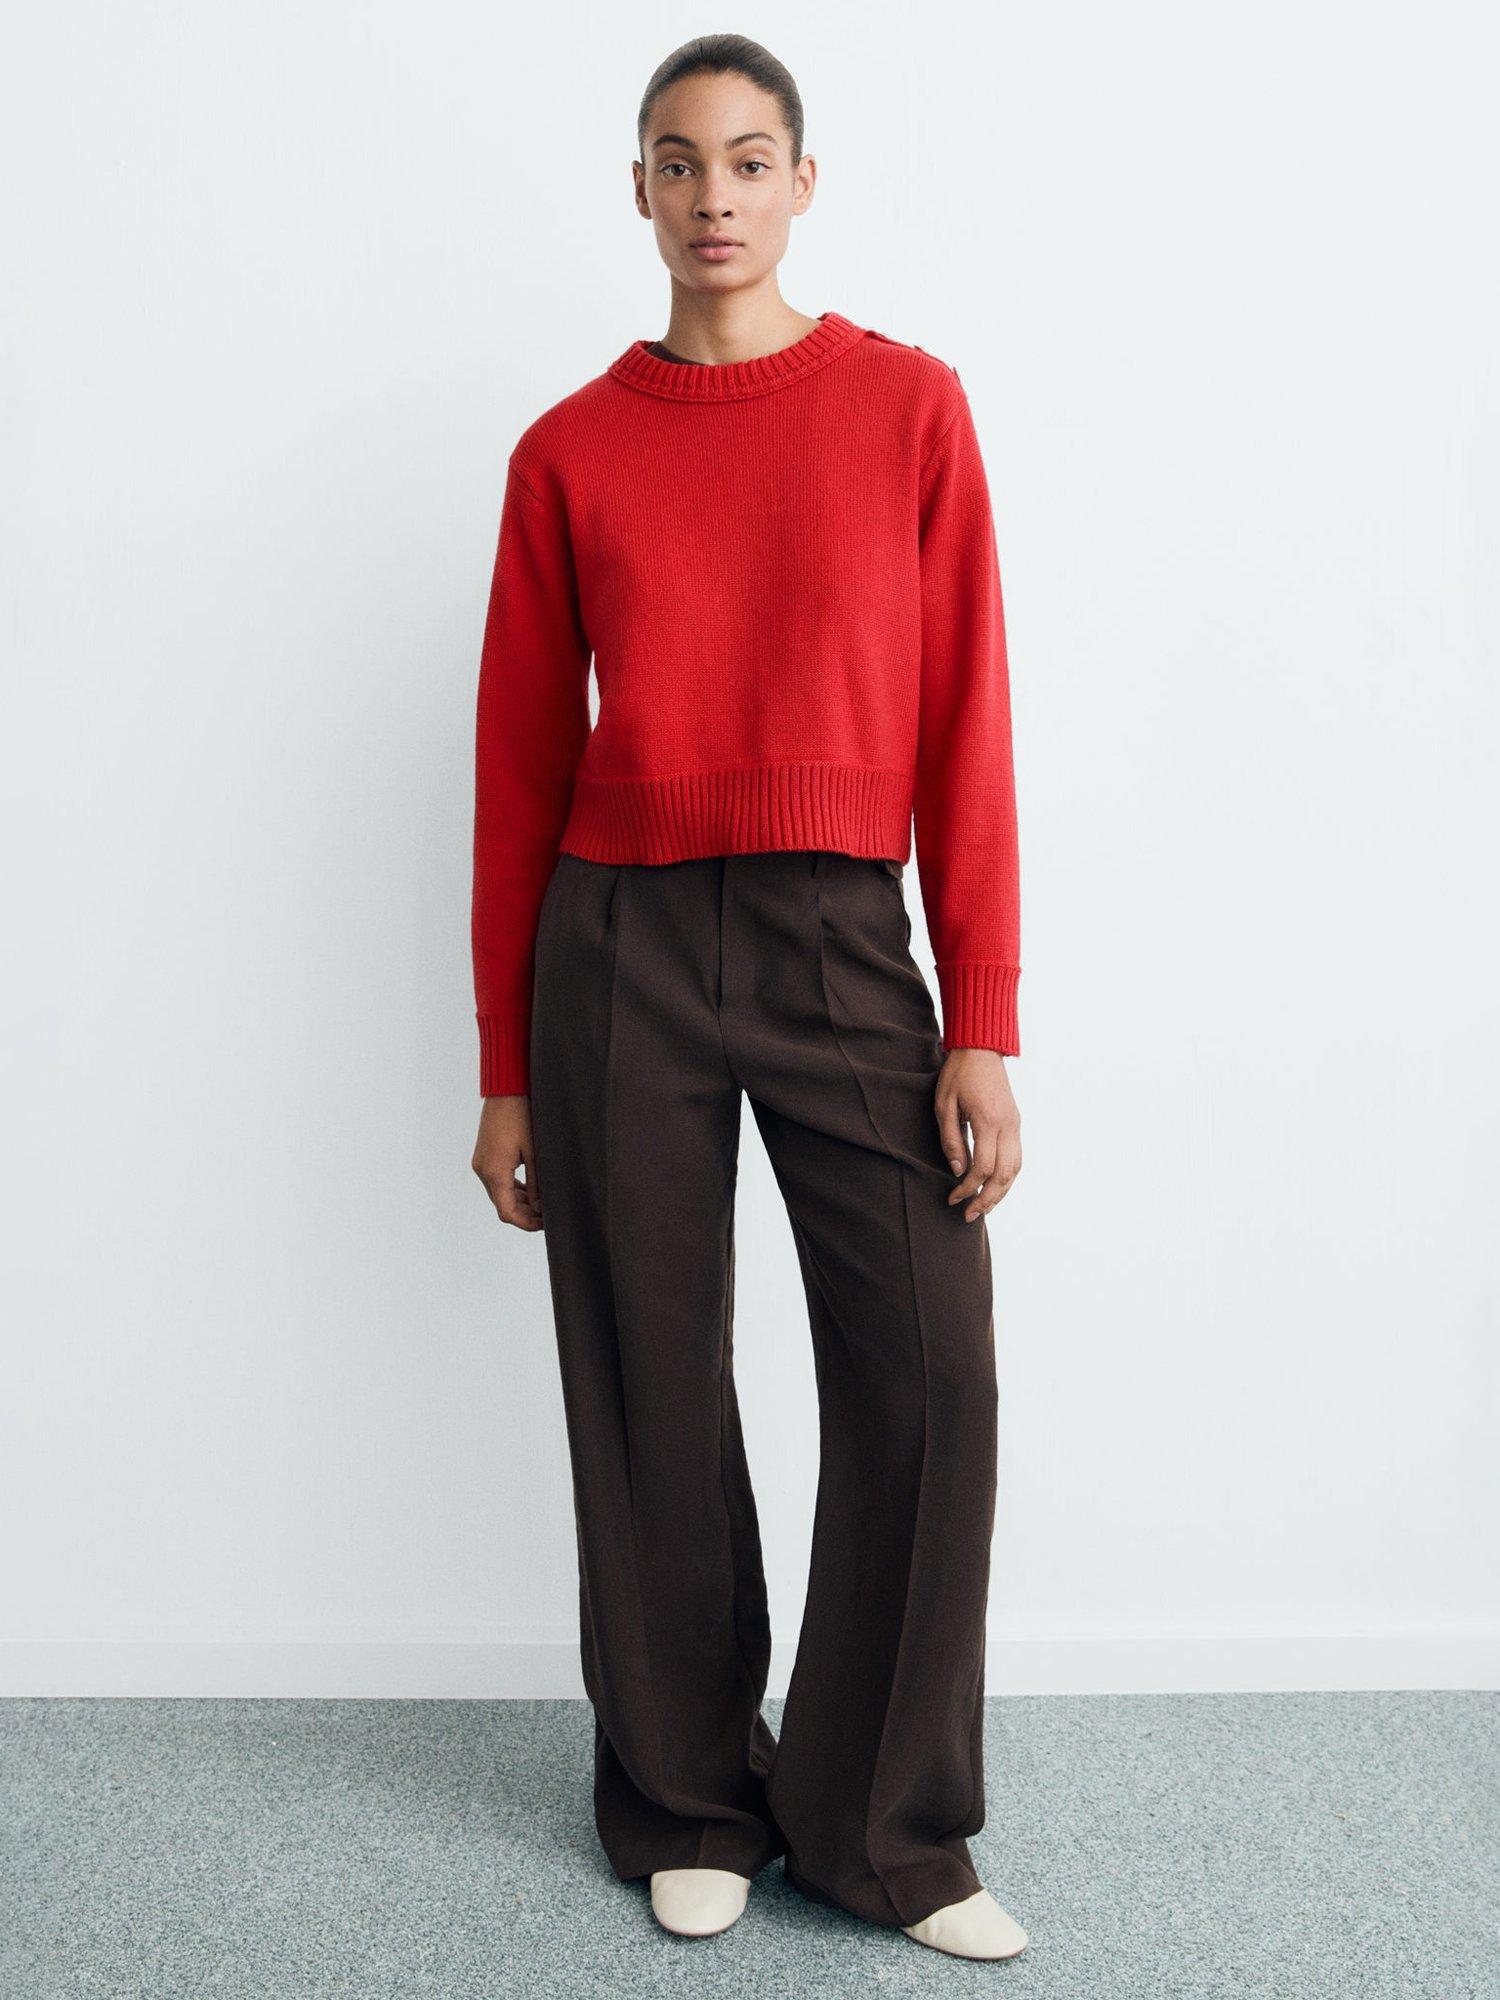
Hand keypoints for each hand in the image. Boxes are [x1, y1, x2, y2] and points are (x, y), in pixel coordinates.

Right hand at [472, 1094, 543, 1230]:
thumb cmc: (522, 1116)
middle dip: (524, 1215)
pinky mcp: (484, 1157)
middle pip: (502, 1206)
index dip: (526, 1223)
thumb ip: (537, 1183)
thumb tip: (540, 1206)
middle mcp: (483, 1171)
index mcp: (496, 1172)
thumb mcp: (535, 1153)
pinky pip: (496, 1182)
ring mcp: (481, 1164)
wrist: (505, 1091)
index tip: (544, 1225)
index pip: (507, 1212)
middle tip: (547, 1216)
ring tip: (541, 1205)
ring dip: (518, 1203)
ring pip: (499, 1195)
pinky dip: (512, 1190)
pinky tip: (530, 1191)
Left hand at [935, 1049, 1020, 1220]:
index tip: (952, 1198)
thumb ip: (951, 1140)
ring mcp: (1015, 1125)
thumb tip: (958, 1171)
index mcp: (989, 1122)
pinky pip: (1017, 1157)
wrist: (981, 1049)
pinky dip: (1008, 1177)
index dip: (967, 1188)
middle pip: (1004, 1175)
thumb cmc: (958, 1075)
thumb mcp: (944, 1106)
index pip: (983, 1168)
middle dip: (987, 1199)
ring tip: (983, 1207)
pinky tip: (994, 1186)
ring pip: (1016, 1169)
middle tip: (969, 1215)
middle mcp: (1008, 1126)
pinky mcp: (1016, 1123)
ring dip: (1001, 1192)